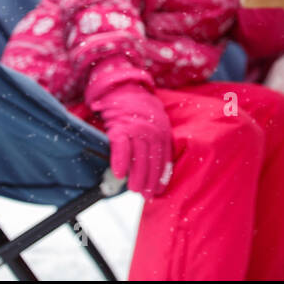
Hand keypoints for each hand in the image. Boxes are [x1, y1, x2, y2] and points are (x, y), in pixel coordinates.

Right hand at [90, 82, 172, 197]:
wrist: (125, 88)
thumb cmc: (140, 111)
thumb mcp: (156, 124)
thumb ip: (157, 142)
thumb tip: (156, 169)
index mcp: (162, 131)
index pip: (164, 157)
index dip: (161, 175)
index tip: (158, 190)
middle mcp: (152, 130)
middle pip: (152, 159)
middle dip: (149, 179)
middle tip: (146, 195)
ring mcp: (136, 128)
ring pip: (138, 156)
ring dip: (136, 175)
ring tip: (134, 190)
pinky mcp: (120, 126)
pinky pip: (121, 146)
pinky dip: (120, 161)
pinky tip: (119, 174)